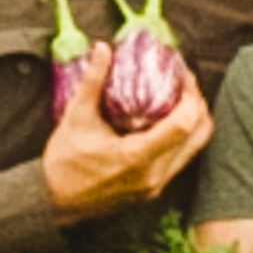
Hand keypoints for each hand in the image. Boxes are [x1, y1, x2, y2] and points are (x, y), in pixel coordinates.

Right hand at [42, 66, 213, 217]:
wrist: (53, 203)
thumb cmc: (63, 164)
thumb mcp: (76, 118)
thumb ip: (92, 82)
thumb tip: (102, 49)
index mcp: (138, 157)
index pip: (184, 123)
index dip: (190, 94)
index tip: (182, 73)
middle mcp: (155, 174)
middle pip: (199, 135)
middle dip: (197, 103)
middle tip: (184, 81)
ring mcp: (156, 185)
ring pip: (194, 148)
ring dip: (193, 120)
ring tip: (178, 97)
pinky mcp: (153, 190)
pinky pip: (181, 158)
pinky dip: (182, 136)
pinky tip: (165, 119)